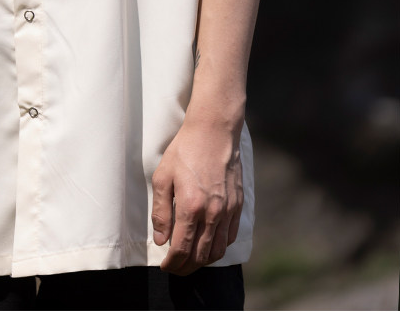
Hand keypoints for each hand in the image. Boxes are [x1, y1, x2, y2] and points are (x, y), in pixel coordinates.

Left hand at [151, 118, 243, 274]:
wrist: (213, 131)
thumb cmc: (184, 150)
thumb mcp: (163, 176)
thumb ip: (161, 211)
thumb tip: (161, 240)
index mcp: (191, 206)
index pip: (181, 249)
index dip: (172, 263)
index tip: (165, 266)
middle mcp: (212, 213)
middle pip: (200, 256)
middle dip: (186, 267)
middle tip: (175, 267)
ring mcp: (228, 210)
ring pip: (217, 251)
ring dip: (203, 261)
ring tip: (190, 261)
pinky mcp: (238, 205)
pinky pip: (230, 237)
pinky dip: (218, 248)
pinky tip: (208, 245)